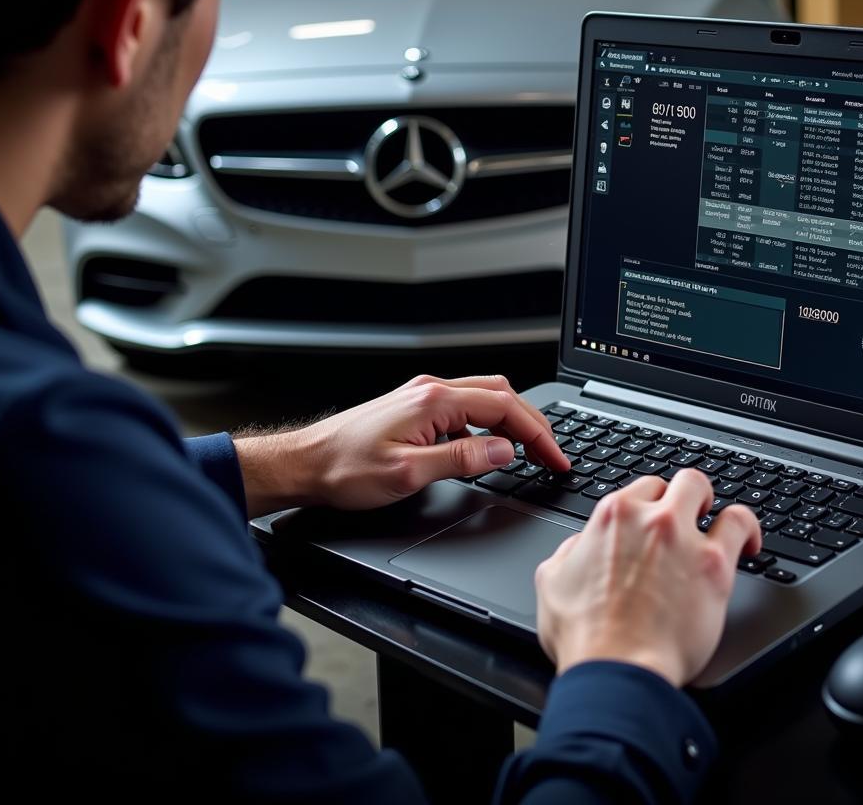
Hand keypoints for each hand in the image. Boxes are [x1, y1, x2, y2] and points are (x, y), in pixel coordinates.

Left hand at [234, 374, 569, 515]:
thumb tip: (503, 451)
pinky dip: (490, 420)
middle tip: (554, 454)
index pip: (504, 407)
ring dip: (514, 419)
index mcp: (434, 401)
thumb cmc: (346, 469)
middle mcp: (431, 390)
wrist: (306, 462)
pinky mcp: (415, 406)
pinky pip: (466, 404)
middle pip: (501, 395)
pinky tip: (492, 442)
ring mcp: (422, 395)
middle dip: (533, 423)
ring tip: (533, 448)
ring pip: (485, 396)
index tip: (556, 457)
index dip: (537, 434)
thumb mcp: (408, 473)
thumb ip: (461, 459)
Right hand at [535, 468, 761, 687]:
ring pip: (703, 489)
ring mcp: (682, 537)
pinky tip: (747, 541)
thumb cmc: (586, 636)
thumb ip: (569, 553)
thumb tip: (580, 546)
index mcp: (612, 517)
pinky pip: (739, 524)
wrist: (618, 669)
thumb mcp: (552, 581)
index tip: (656, 520)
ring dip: (709, 503)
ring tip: (714, 521)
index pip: (641, 489)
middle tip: (685, 518)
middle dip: (681, 496)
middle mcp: (648, 518)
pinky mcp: (714, 565)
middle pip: (675, 482)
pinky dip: (746, 528)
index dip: (651, 505)